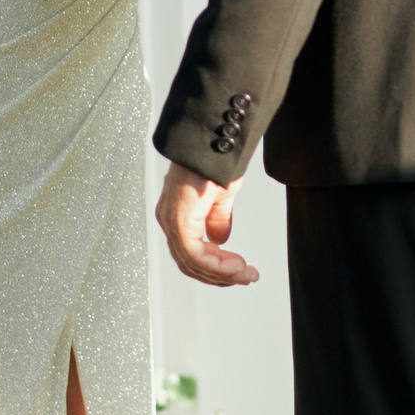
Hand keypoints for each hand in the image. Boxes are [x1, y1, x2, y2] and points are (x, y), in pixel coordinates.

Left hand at [156, 161, 257, 286]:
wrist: (216, 137)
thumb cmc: (215, 157)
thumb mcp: (220, 195)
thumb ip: (217, 218)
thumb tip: (218, 240)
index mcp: (176, 213)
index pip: (191, 253)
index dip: (216, 267)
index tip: (239, 270)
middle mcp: (168, 218)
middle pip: (190, 263)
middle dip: (221, 276)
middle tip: (245, 278)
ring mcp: (171, 219)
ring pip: (192, 263)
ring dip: (222, 273)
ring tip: (245, 273)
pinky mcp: (179, 219)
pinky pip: (195, 254)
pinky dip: (217, 265)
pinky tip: (236, 265)